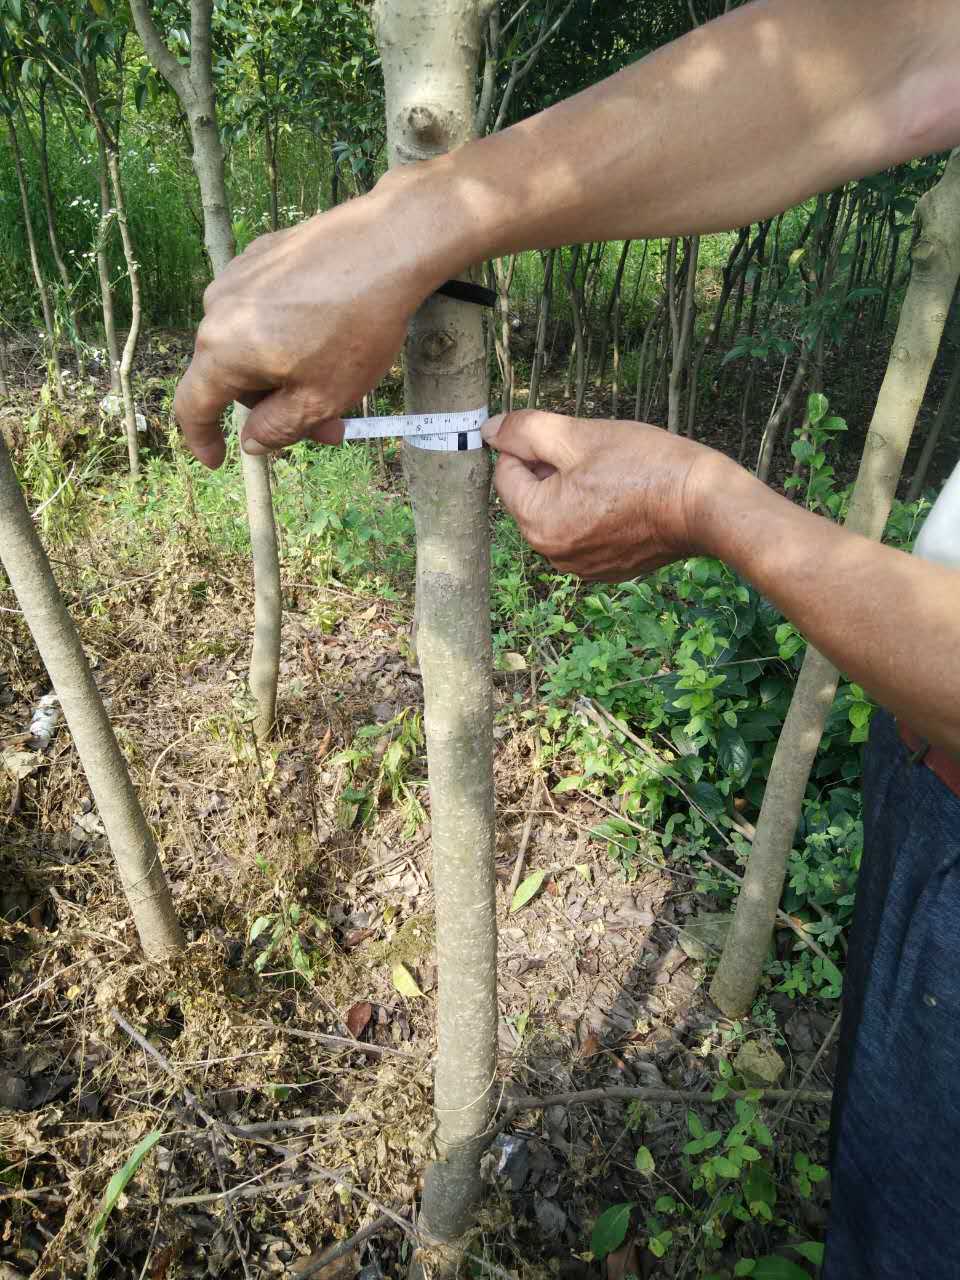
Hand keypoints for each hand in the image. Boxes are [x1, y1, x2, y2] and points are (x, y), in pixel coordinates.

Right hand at [174, 168, 457, 467]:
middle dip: (275, 405)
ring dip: (286, 371)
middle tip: (328, 425)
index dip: (202, 438)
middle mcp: (217, 308)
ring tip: (338, 378)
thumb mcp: (320, 398)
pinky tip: (329, 332)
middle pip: (232, 376)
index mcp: (222, 349)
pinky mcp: (262, 255)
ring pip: (250, 343)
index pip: (193, 405)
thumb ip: (278, 428)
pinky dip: (288, 334)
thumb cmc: (356, 327)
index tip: (217, 458)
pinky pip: (263, 310)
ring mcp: (238, 276)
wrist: (388, 247)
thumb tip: (251, 441)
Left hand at [481, 410, 732, 579]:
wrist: (704, 506)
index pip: (506, 474)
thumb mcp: (578, 435)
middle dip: (553, 471)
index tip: (571, 440)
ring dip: (574, 491)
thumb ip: (526, 431)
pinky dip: (596, 513)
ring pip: (559, 514)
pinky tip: (625, 498)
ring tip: (614, 478)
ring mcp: (581, 567)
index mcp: (537, 523)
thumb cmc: (645, 467)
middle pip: (531, 497)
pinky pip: (584, 533)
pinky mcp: (607, 570)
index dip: (532, 447)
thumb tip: (488, 431)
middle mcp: (552, 554)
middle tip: (596, 457)